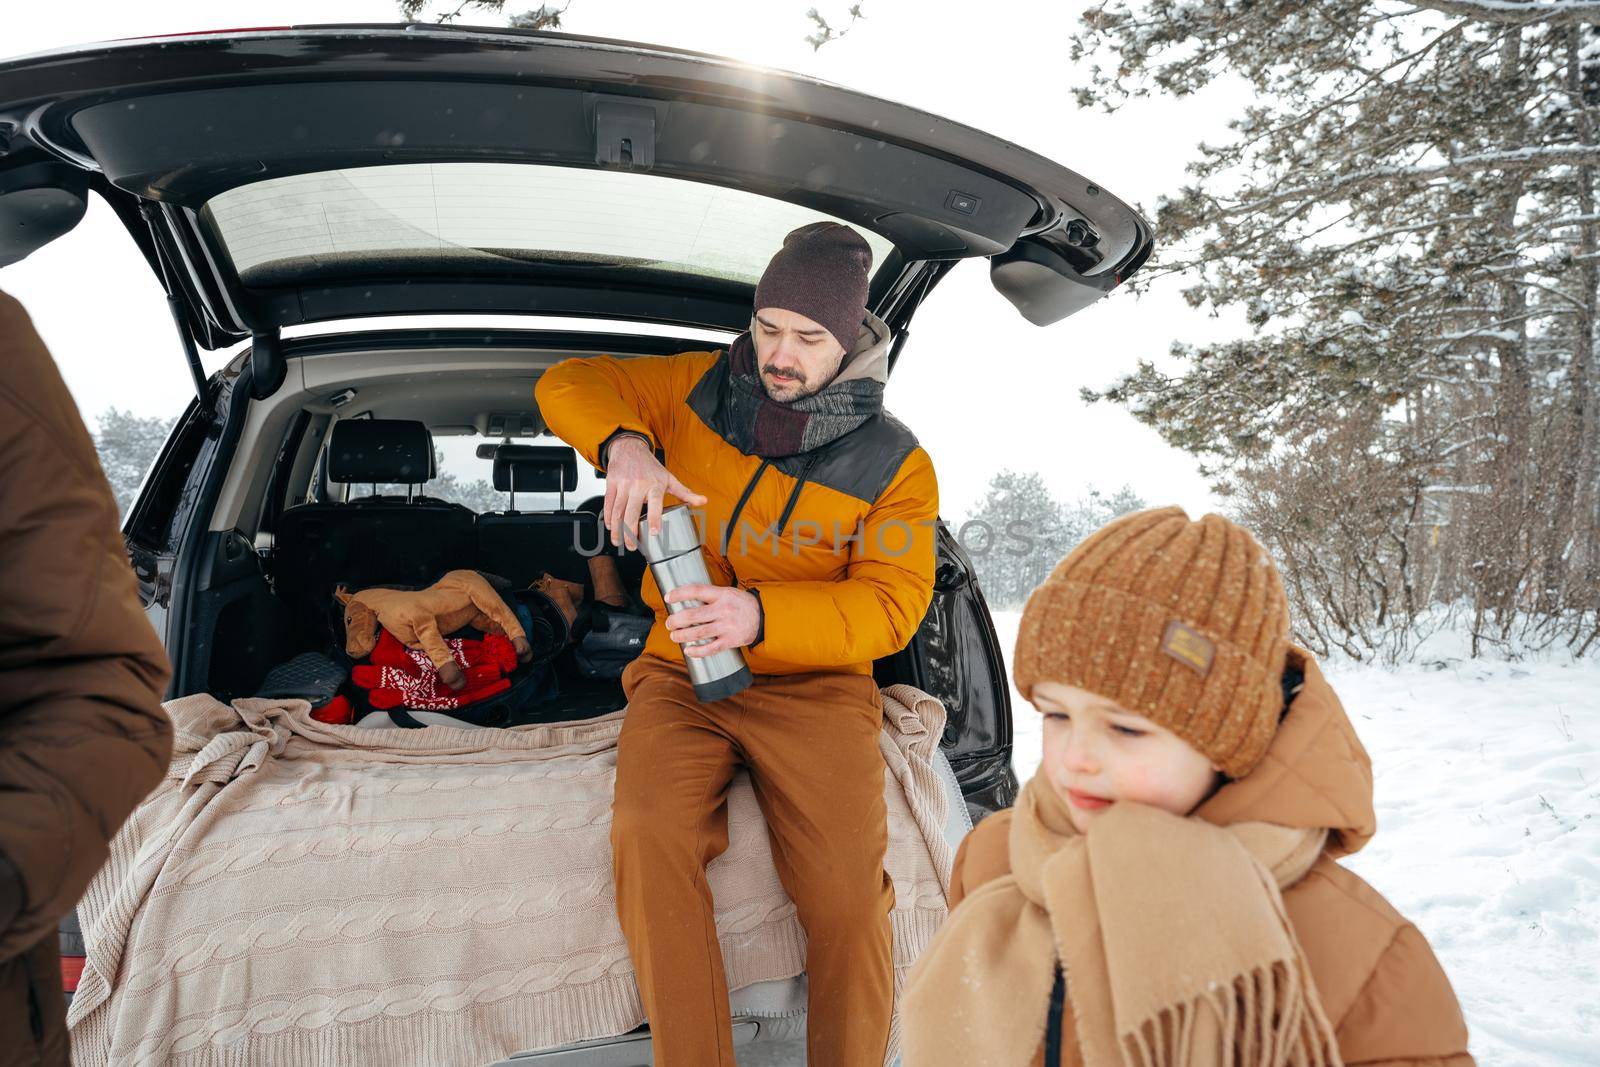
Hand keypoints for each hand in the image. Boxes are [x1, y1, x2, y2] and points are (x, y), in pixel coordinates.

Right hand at [604, 436, 707, 551]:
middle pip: (632, 512)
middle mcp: (638, 485)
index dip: (654, 518)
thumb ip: (685, 492)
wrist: (629, 448)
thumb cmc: (650, 466)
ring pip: (618, 510)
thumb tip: (703, 502)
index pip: (655, 503)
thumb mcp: (669, 478)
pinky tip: (611, 528)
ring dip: (617, 529)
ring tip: (619, 543)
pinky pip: (608, 504)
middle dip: (630, 532)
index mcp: (655, 484)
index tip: (654, 532)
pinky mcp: (611, 484)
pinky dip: (609, 519)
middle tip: (632, 547)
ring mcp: (623, 484)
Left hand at [663, 584, 759, 656]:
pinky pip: (710, 648)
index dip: (679, 593)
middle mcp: (723, 610)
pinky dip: (697, 651)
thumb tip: (685, 598)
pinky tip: (688, 650)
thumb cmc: (741, 604)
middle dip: (676, 620)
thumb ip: (710, 595)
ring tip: (674, 636)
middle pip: (693, 615)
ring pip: (698, 633)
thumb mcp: (728, 592)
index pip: (696, 591)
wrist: (763, 617)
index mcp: (722, 595)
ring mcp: (727, 626)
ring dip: (682, 636)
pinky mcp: (730, 641)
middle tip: (669, 623)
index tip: (668, 597)